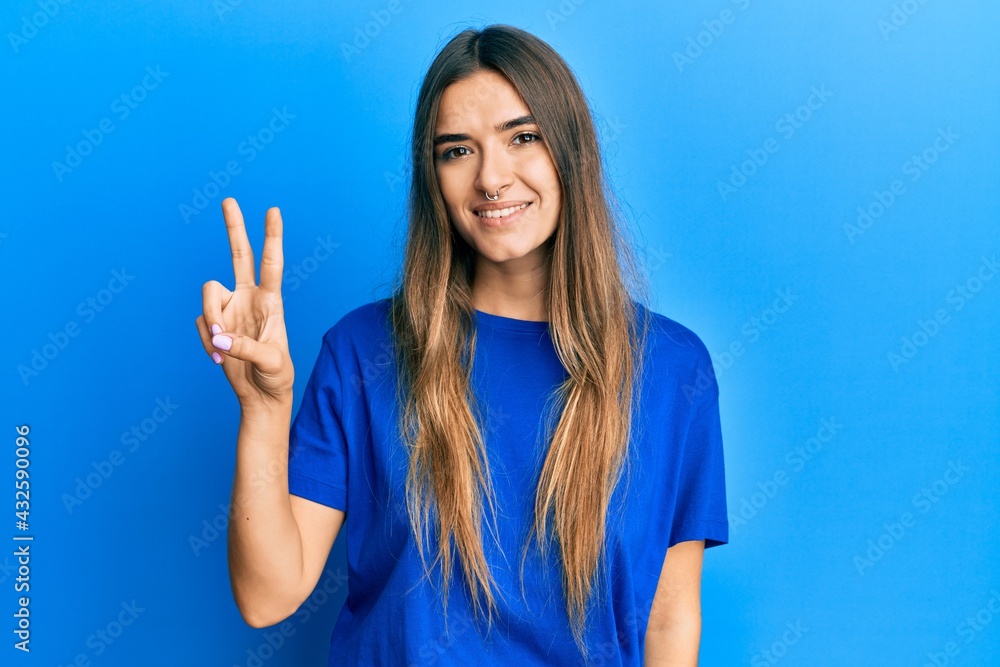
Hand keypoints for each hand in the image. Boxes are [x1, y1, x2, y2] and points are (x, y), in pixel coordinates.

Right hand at [195, 198, 293, 408]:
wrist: (260, 395)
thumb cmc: (276, 377)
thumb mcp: (271, 363)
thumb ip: (247, 348)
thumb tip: (220, 337)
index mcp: (271, 301)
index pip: (271, 264)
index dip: (271, 237)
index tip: (273, 211)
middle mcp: (249, 298)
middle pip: (239, 255)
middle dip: (234, 228)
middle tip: (228, 200)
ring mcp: (229, 309)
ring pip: (208, 296)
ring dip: (211, 320)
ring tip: (222, 347)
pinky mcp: (213, 324)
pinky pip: (201, 322)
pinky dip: (206, 341)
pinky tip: (220, 357)